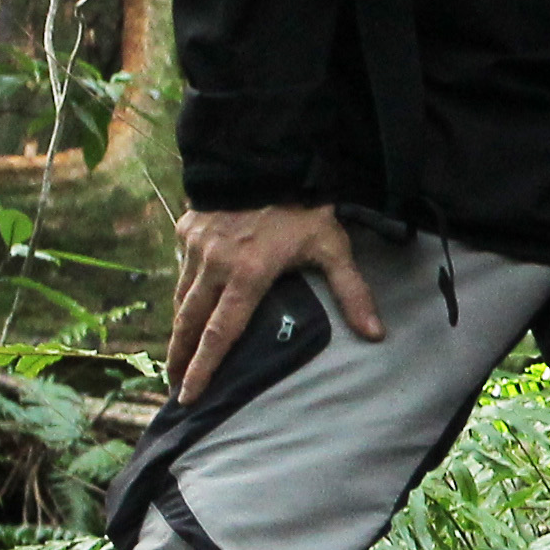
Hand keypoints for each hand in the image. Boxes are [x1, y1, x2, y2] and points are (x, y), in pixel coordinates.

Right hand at [168, 204, 378, 399]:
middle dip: (180, 358)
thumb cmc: (303, 205)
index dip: (204, 368)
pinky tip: (184, 304)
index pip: (221, 334)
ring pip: (181, 297)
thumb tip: (376, 334)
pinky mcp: (187, 229)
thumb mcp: (332, 246)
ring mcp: (197, 247)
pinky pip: (181, 267)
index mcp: (247, 277)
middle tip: (173, 386)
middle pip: (190, 323)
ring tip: (175, 354)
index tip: (189, 395)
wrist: (265, 154)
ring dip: (177, 328)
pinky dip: (182, 289)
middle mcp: (214, 266)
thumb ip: (351, 291)